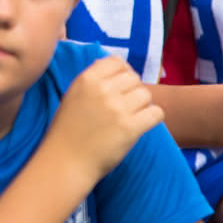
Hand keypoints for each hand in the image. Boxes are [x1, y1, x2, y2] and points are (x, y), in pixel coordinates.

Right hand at [42, 56, 163, 183]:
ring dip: (142, 105)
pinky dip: (152, 118)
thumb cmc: (68, 129)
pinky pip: (156, 113)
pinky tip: (142, 124)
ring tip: (132, 116)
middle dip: (133, 90)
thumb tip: (114, 65)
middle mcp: (103, 90)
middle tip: (126, 106)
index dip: (123, 73)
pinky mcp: (130, 128)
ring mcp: (117, 109)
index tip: (121, 87)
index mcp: (87, 79)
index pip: (117, 62)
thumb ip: (93, 80)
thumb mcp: (74, 95)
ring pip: (146, 94)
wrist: (66, 160)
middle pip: (134, 78)